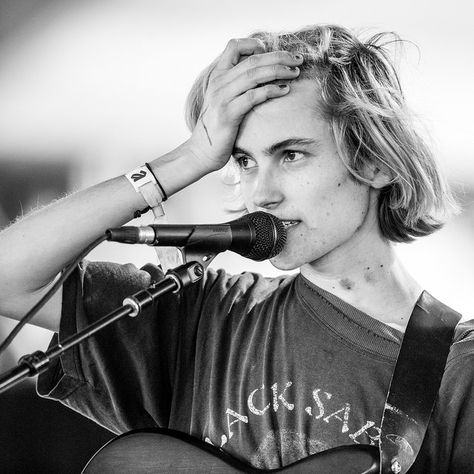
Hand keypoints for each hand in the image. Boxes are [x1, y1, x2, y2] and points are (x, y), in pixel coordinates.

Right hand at [187, 38, 302, 171]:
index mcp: (217, 76)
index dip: (254, 44)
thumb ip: (236, 85)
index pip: (233, 46)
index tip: (272, 52)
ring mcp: (222, 98)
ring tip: (295, 72)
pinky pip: (253, 96)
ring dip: (278, 71)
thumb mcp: (224, 100)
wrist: (201, 151)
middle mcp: (219, 83)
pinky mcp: (229, 114)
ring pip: (254, 75)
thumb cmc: (218, 127)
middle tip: (298, 59)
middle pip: (252, 60)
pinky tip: (284, 90)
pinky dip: (271, 90)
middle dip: (278, 56)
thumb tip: (262, 74)